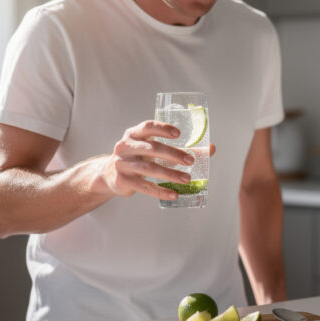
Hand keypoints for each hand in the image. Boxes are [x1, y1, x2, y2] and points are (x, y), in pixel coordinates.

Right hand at [98, 120, 214, 199]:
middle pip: (152, 149)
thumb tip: (210, 149)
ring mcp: (123, 164)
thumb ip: (180, 148)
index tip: (179, 134)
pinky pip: (144, 187)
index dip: (163, 129)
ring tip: (187, 179)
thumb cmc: (138, 157)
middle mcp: (126, 147)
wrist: (108, 174)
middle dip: (173, 155)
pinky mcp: (123, 181)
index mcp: (134, 134)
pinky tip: (174, 193)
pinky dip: (160, 191)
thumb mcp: (152, 148)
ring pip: (149, 169)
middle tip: (190, 161)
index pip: (148, 127)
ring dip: (170, 174)